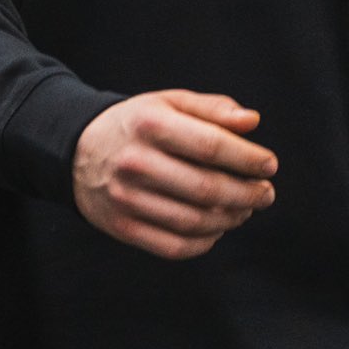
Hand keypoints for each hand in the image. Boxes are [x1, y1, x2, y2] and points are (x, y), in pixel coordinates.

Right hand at [73, 90, 277, 260]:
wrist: (78, 152)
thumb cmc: (136, 125)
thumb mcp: (169, 103)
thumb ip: (212, 109)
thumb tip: (252, 122)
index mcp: (150, 124)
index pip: (210, 146)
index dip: (248, 159)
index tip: (270, 165)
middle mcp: (136, 162)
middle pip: (206, 188)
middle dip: (247, 194)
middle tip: (266, 193)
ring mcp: (126, 198)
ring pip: (193, 221)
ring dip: (230, 219)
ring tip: (246, 210)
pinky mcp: (122, 227)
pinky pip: (174, 246)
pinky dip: (205, 242)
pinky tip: (218, 228)